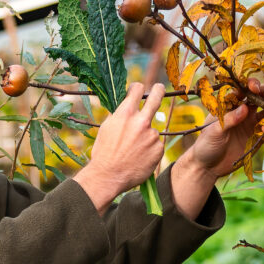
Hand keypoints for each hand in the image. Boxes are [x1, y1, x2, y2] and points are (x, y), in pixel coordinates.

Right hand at [77, 82, 166, 212]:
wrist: (108, 176)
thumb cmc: (103, 153)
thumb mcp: (107, 128)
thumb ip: (119, 114)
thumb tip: (126, 104)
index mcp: (126, 113)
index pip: (137, 89)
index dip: (137, 88)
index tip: (139, 89)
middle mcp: (141, 121)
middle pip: (156, 96)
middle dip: (159, 89)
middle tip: (159, 87)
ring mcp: (152, 135)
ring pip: (152, 129)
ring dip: (146, 136)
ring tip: (132, 150)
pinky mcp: (159, 148)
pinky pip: (156, 144)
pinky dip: (150, 149)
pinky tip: (139, 157)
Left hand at [182, 96, 263, 177]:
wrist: (208, 167)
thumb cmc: (205, 145)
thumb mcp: (214, 131)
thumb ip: (229, 120)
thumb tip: (244, 107)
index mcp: (228, 106)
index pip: (241, 90)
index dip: (251, 85)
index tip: (256, 88)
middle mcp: (240, 112)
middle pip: (257, 98)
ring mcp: (248, 124)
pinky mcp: (254, 138)